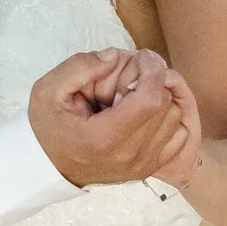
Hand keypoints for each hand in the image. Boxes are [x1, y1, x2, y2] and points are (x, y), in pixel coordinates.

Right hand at [28, 48, 196, 188]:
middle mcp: (129, 155)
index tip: (142, 57)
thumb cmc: (48, 128)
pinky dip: (168, 120)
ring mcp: (142, 165)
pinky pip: (178, 137)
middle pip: (166, 106)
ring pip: (176, 119)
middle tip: (133, 76)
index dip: (153, 71)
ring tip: (136, 96)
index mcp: (105, 137)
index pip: (150, 100)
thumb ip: (79, 67)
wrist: (48, 167)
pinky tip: (146, 114)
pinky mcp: (148, 169)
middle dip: (154, 82)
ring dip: (161, 99)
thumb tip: (115, 56)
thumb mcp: (48, 91)